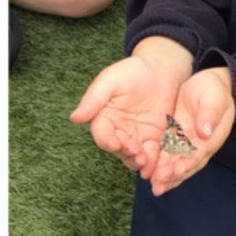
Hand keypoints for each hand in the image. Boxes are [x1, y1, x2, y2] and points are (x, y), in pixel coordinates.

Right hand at [70, 56, 180, 174]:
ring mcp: (136, 137)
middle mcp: (118, 131)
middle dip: (126, 152)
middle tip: (136, 152)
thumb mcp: (112, 79)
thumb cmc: (133, 71)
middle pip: (118, 149)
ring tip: (145, 161)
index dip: (107, 140)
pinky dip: (154, 162)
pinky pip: (152, 154)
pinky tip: (157, 166)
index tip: (115, 143)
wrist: (161, 69)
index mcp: (104, 118)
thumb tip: (74, 117)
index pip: (102, 134)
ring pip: (133, 156)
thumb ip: (94, 97)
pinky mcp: (153, 139)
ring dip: (138, 161)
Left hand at [148, 67, 235, 196]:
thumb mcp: (214, 98)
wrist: (207, 85)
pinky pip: (166, 157)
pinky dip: (159, 167)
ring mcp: (186, 144)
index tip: (178, 170)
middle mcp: (199, 146)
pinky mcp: (174, 140)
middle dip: (173, 176)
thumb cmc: (214, 91)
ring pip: (175, 164)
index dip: (189, 162)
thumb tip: (206, 131)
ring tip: (155, 187)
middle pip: (186, 164)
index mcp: (212, 137)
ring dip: (166, 177)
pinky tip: (149, 175)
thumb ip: (210, 113)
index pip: (200, 153)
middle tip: (160, 185)